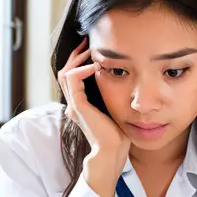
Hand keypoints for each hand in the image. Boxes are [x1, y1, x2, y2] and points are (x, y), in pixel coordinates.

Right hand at [57, 37, 129, 196]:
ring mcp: (75, 106)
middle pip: (66, 71)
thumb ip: (117, 99)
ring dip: (78, 59)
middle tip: (89, 42)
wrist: (113, 154)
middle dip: (76, 55)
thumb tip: (130, 86)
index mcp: (81, 106)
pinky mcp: (79, 107)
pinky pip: (73, 80)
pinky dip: (82, 69)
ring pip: (65, 73)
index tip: (94, 49)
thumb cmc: (119, 138)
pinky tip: (95, 66)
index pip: (73, 78)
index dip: (80, 62)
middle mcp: (75, 105)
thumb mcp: (118, 112)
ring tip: (91, 50)